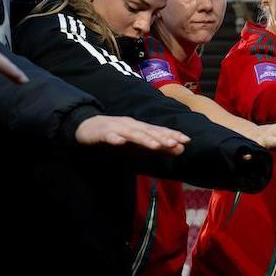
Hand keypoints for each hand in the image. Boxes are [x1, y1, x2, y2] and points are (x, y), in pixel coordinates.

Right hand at [74, 114, 188, 153]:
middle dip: (162, 137)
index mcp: (140, 128)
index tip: (187, 140)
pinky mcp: (103, 133)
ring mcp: (117, 128)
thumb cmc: (116, 135)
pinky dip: (115, 138)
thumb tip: (179, 149)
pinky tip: (120, 142)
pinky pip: (109, 136)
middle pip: (148, 131)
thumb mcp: (138, 142)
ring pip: (132, 134)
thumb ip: (157, 145)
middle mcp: (131, 125)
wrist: (88, 126)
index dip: (172, 135)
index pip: (158, 131)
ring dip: (144, 139)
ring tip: (155, 145)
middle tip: (176, 143)